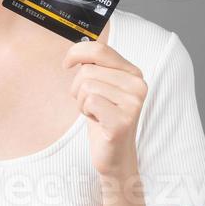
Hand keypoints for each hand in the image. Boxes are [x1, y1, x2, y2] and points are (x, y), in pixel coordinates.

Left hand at [62, 38, 145, 177]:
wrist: (115, 155)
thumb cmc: (103, 118)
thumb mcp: (100, 87)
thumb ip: (95, 67)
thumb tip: (77, 51)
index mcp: (133, 73)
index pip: (100, 50)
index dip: (77, 52)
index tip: (66, 64)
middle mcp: (138, 85)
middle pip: (87, 70)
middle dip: (78, 88)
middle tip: (90, 104)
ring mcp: (133, 103)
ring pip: (86, 86)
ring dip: (82, 102)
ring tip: (96, 113)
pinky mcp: (123, 120)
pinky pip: (89, 102)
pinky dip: (86, 112)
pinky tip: (98, 121)